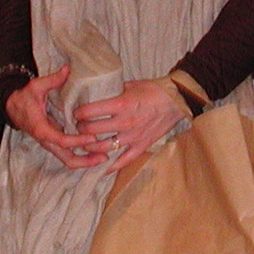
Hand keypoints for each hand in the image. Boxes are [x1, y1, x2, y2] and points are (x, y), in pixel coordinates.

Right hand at [6, 65, 106, 169]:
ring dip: (85, 161)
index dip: (78, 141)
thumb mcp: (37, 86)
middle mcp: (47, 140)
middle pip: (67, 159)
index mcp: (41, 129)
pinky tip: (95, 153)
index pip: (62, 141)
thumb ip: (53, 79)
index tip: (93, 137)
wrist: (13, 107)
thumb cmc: (25, 97)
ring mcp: (51, 144)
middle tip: (104, 156)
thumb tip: (67, 69)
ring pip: (68, 160)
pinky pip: (68, 155)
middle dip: (85, 161)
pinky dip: (82, 156)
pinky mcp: (55, 143)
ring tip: (103, 157)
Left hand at [73, 77, 189, 174]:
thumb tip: (95, 93)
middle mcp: (124, 123)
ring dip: (90, 146)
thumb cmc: (154, 90)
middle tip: (79, 127)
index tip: (76, 113)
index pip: (89, 112)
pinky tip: (100, 168)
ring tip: (85, 143)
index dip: (78, 113)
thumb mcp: (130, 85)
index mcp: (121, 104)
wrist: (177, 100)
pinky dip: (110, 166)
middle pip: (92, 131)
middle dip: (81, 129)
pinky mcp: (141, 146)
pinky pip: (123, 161)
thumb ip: (112, 91)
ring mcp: (133, 137)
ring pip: (103, 147)